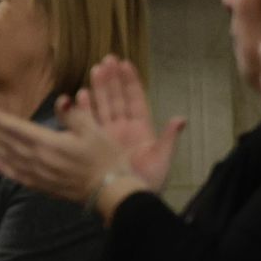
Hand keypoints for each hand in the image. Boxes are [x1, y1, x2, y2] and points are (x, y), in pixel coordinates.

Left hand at [0, 100, 140, 221]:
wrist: (111, 191)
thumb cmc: (105, 158)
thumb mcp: (94, 131)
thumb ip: (75, 115)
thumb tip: (61, 99)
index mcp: (49, 143)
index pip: (18, 129)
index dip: (1, 120)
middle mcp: (39, 160)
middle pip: (10, 143)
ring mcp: (40, 175)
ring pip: (11, 159)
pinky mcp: (43, 187)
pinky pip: (18, 177)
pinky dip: (4, 170)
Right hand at [69, 57, 184, 191]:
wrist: (129, 200)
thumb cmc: (148, 181)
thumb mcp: (162, 158)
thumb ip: (168, 137)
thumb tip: (181, 118)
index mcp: (141, 129)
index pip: (136, 99)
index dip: (131, 82)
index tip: (125, 63)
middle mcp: (123, 128)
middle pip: (117, 98)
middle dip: (111, 80)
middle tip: (106, 60)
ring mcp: (107, 135)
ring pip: (102, 106)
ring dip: (98, 89)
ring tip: (94, 71)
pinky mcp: (93, 143)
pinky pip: (87, 122)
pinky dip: (84, 109)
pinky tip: (79, 95)